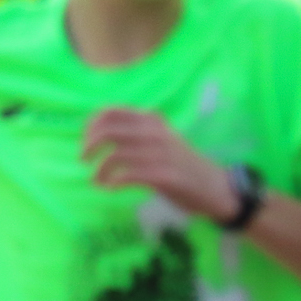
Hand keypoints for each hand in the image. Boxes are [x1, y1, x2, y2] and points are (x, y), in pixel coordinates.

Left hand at [82, 108, 241, 223]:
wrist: (216, 187)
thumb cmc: (182, 164)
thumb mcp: (161, 139)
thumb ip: (136, 134)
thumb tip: (100, 135)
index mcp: (152, 120)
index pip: (111, 112)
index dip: (91, 126)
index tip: (85, 141)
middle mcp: (155, 133)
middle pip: (109, 131)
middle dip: (90, 145)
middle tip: (84, 159)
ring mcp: (160, 154)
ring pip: (116, 155)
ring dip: (100, 170)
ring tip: (97, 180)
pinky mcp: (164, 176)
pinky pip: (129, 176)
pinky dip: (113, 182)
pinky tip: (110, 188)